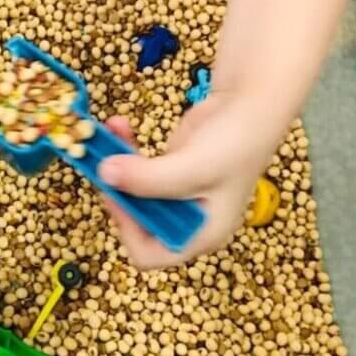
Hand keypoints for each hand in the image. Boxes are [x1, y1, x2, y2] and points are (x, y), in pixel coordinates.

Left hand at [99, 92, 279, 268]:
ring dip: (116, 167)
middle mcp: (188, 219)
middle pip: (137, 222)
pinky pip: (137, 167)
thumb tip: (105, 175)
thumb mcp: (193, 167)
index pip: (152, 254)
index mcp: (202, 234)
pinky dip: (124, 148)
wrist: (251, 101)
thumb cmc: (235, 142)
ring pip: (133, 191)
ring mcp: (177, 193)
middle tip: (104, 164)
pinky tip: (119, 125)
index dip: (129, 230)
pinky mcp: (168, 169)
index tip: (117, 196)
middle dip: (119, 193)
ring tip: (108, 135)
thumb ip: (148, 178)